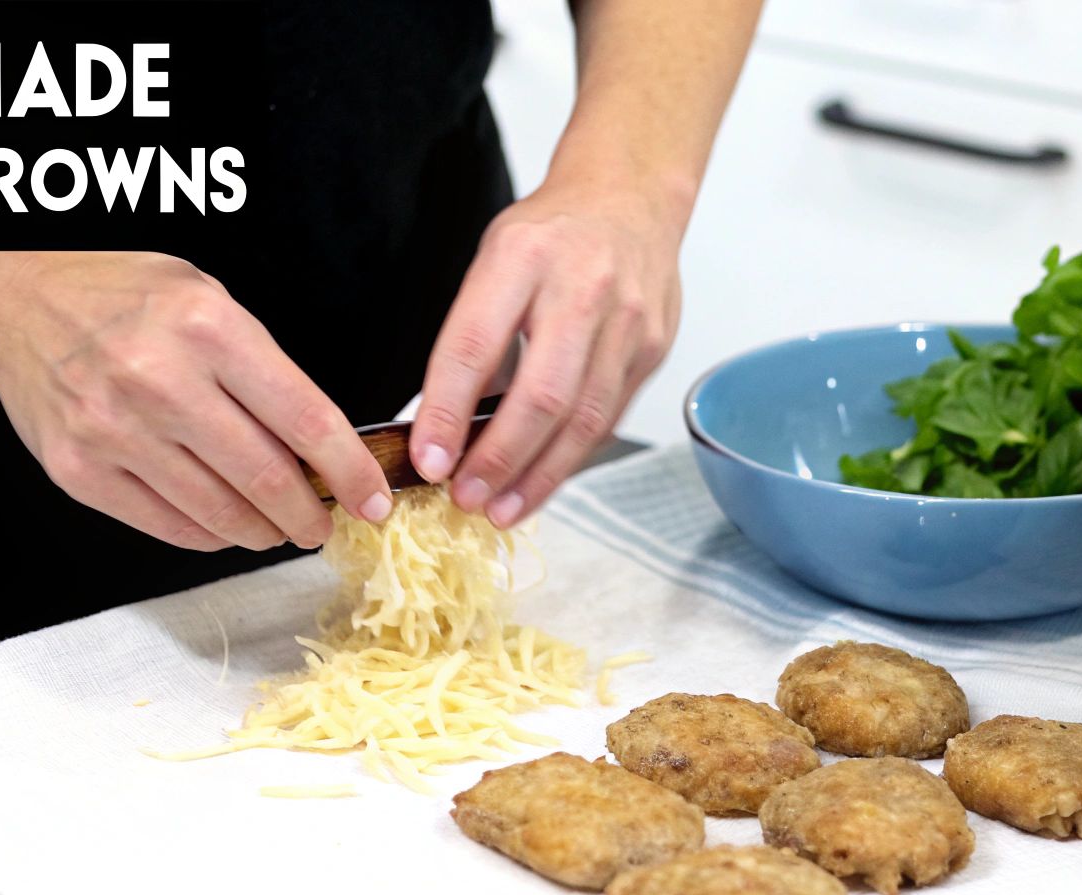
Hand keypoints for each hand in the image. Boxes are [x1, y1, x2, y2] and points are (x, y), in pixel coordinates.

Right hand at [0, 252, 390, 550]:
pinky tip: (223, 525)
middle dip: (309, 515)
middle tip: (322, 525)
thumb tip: (320, 445)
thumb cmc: (121, 297)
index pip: (304, 419)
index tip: (372, 499)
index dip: (349, 471)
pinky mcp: (80, 470)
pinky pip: (166, 525)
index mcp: (207, 327)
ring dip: (261, 531)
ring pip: (219, 512)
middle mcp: (160, 380)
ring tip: (276, 528)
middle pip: (266, 477)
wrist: (12, 302)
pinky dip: (207, 535)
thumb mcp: (207, 300)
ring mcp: (115, 430)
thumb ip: (262, 368)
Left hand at [409, 176, 687, 527]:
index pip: (476, 346)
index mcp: (522, 258)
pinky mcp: (653, 349)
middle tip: (466, 498)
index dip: (448, 412)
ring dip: (538, 475)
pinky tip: (541, 482)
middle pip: (542, 395)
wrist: (630, 197)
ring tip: (501, 509)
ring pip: (584, 419)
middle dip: (500, 459)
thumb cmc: (550, 236)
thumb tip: (443, 428)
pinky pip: (608, 418)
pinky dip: (570, 459)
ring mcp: (627, 321)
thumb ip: (472, 338)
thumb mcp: (492, 263)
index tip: (428, 460)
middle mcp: (581, 288)